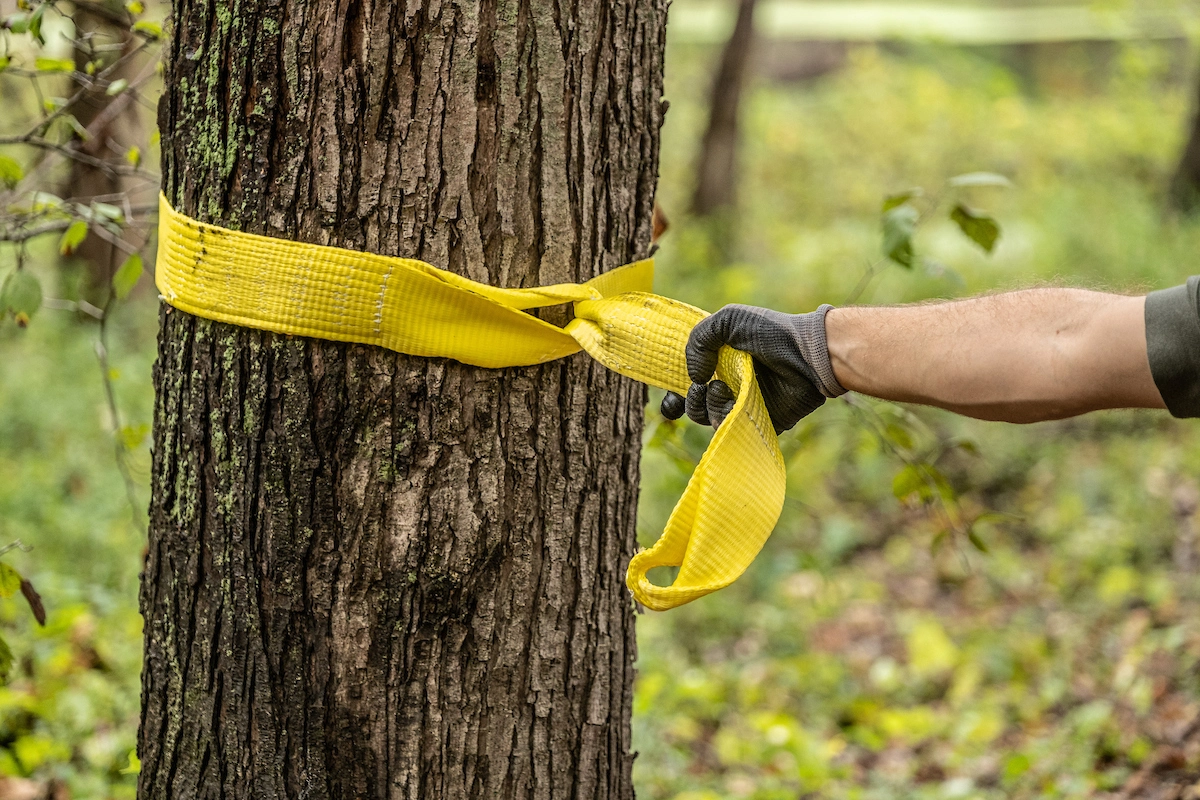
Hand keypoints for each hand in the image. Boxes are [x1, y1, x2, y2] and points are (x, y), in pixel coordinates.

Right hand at [660, 304, 841, 433]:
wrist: (807, 354)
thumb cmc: (770, 332)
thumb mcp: (728, 320)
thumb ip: (698, 340)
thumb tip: (694, 377)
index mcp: (719, 364)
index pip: (688, 385)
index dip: (674, 395)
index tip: (672, 397)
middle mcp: (729, 387)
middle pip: (694, 407)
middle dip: (689, 400)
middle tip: (700, 386)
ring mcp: (743, 406)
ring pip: (709, 419)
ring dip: (706, 406)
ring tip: (722, 389)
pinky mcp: (759, 423)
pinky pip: (731, 431)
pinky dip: (723, 418)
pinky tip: (732, 400)